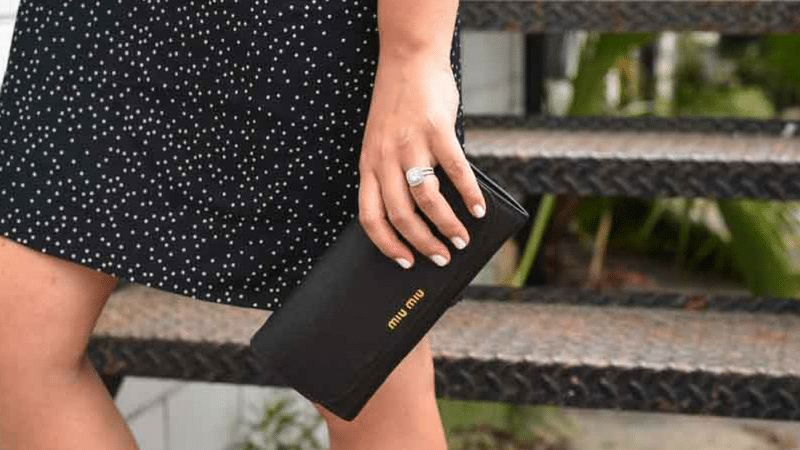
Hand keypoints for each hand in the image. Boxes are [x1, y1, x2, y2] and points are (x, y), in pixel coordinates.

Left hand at [357, 53, 486, 269]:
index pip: (371, 216)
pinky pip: (455, 170)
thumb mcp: (383, 142)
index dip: (387, 244)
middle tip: (441, 257)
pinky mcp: (436, 129)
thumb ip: (396, 173)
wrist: (409, 61)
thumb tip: (425, 214)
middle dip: (422, 242)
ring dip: (447, 224)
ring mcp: (410, 143)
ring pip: (426, 198)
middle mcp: (385, 158)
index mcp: (369, 165)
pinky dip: (469, 194)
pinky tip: (478, 208)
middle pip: (401, 214)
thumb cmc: (399, 107)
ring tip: (462, 239)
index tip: (404, 261)